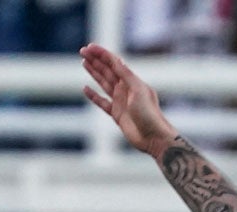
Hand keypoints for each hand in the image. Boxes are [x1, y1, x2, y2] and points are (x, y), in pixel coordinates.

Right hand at [81, 43, 179, 157]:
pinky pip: (102, 102)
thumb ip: (126, 75)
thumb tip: (116, 59)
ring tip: (84, 62)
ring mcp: (121, 101)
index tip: (89, 47)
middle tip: (82, 51)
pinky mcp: (117, 114)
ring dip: (94, 73)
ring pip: (104, 83)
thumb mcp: (138, 91)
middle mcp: (126, 89)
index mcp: (132, 81)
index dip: (102, 54)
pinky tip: (85, 88)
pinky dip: (93, 95)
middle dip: (96, 60)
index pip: (114, 63)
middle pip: (108, 71)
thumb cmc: (150, 114)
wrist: (154, 138)